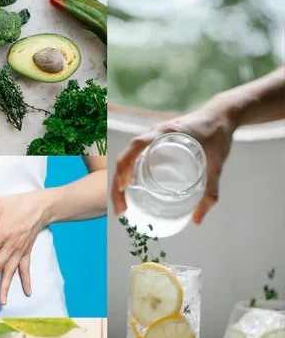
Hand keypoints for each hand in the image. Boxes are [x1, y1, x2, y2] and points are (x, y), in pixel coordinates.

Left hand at [0, 191, 52, 304]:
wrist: (41, 207)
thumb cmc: (18, 204)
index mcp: (2, 234)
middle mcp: (11, 246)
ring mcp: (20, 250)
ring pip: (11, 272)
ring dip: (6, 287)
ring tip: (2, 301)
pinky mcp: (27, 251)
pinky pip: (26, 268)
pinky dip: (26, 280)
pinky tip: (27, 292)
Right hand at [111, 99, 235, 223]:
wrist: (221, 115)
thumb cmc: (218, 135)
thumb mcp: (216, 165)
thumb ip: (210, 193)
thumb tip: (197, 222)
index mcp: (165, 133)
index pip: (136, 146)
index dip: (125, 167)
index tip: (123, 188)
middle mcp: (153, 135)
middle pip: (125, 158)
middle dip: (117, 184)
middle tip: (121, 209)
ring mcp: (151, 139)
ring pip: (127, 160)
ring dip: (119, 181)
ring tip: (122, 205)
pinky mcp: (154, 145)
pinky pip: (134, 159)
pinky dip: (127, 175)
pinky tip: (129, 192)